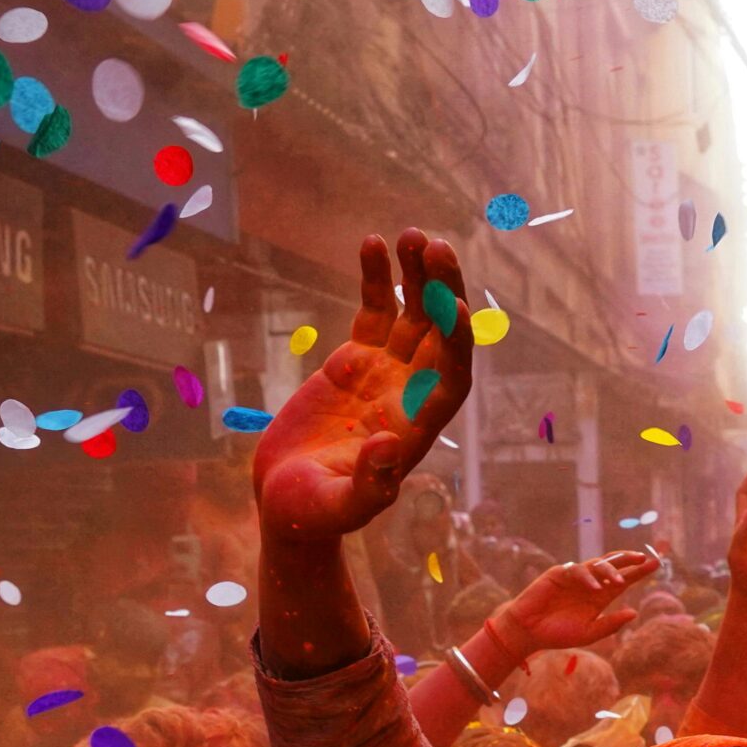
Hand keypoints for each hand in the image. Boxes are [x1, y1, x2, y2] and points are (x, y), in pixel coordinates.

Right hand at [253, 231, 474, 544]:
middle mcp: (411, 394)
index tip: (456, 307)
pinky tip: (373, 243)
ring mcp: (386, 374)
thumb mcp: (339, 506)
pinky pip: (375, 312)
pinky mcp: (356, 361)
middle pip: (441, 335)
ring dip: (417, 277)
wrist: (287, 500)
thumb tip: (390, 446)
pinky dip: (377, 280)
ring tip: (413, 234)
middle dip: (444, 292)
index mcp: (417, 427)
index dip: (458, 344)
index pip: (452, 378)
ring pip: (413, 316)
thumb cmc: (314, 512)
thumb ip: (370, 485)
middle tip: (438, 246)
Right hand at [491, 553, 661, 654]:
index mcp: (600, 597)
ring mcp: (575, 577)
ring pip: (597, 565)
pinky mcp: (558, 574)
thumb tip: (634, 613)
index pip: (623, 581)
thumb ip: (610, 624)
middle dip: (630, 560)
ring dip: (610, 571)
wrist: (529, 632)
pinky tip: (595, 588)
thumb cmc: (558, 634)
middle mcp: (590, 584)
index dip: (639, 572)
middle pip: (614, 566)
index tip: (656, 565)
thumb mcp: (589, 633)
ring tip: (620, 582)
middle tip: (645, 558)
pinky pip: (576, 571)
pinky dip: (587, 578)